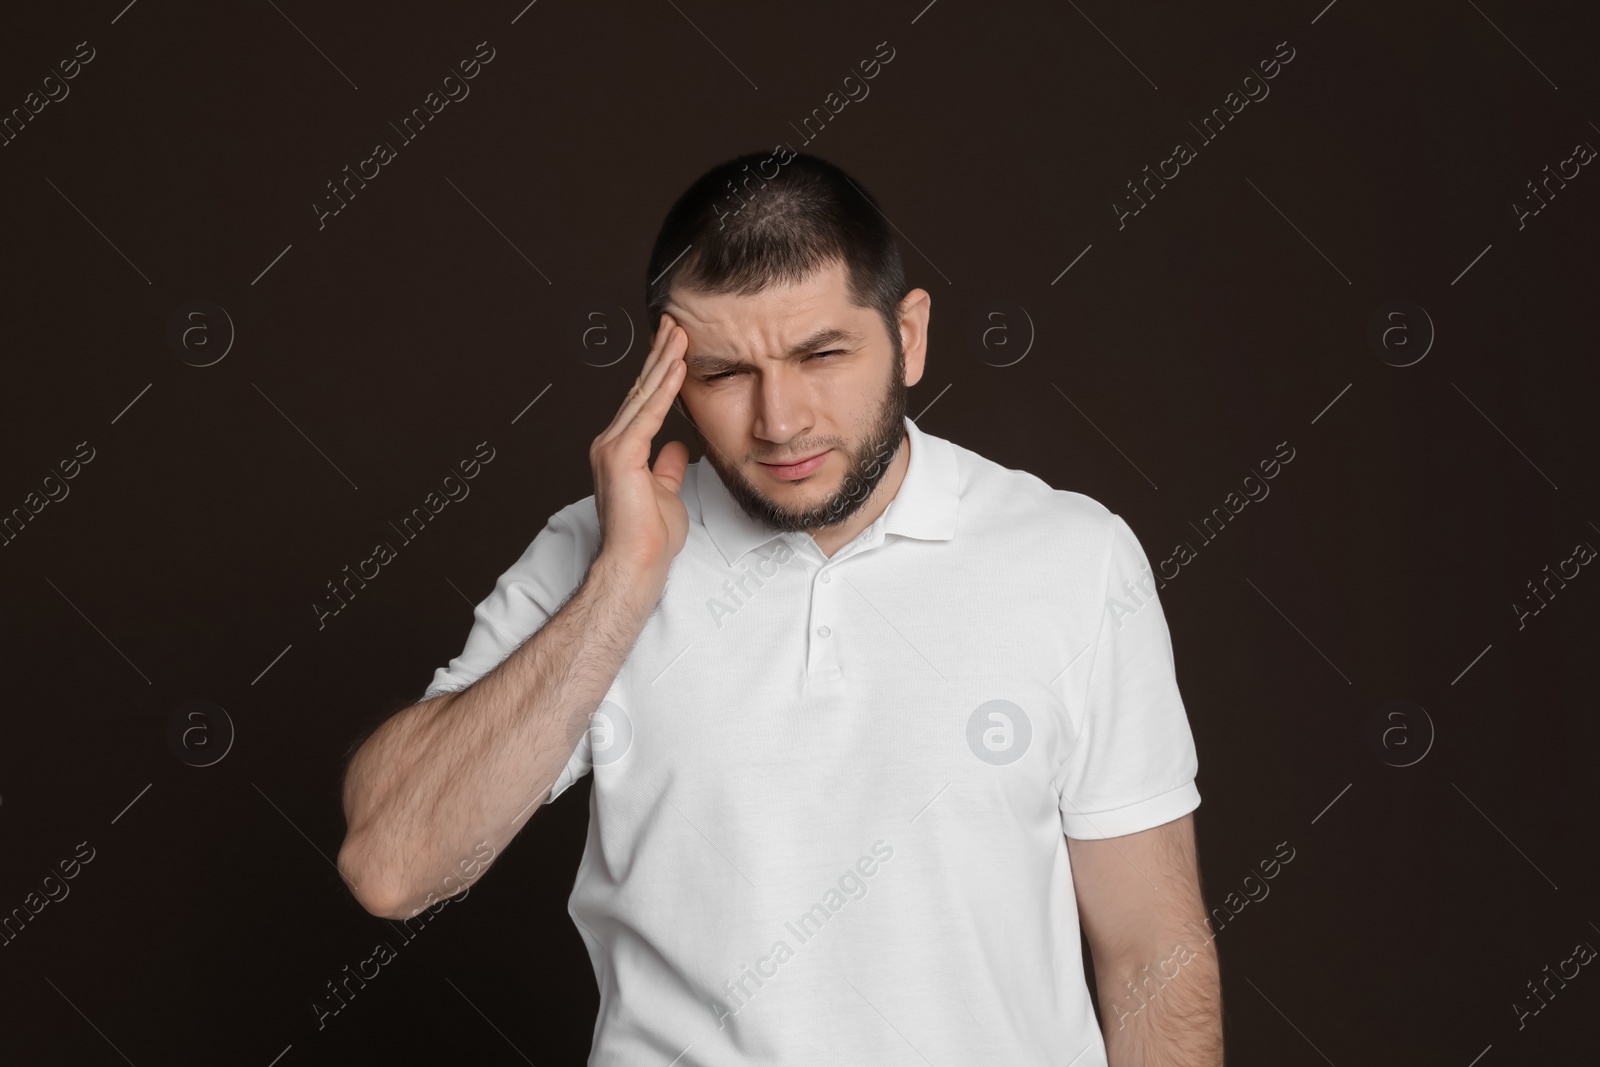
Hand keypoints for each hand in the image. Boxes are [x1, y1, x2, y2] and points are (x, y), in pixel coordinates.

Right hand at [590, 312, 690, 588]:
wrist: (635, 565)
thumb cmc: (649, 539)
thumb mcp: (665, 494)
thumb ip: (667, 468)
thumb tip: (677, 448)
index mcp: (621, 450)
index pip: (644, 402)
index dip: (659, 373)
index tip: (673, 346)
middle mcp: (610, 443)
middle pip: (641, 390)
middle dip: (660, 355)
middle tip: (675, 323)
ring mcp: (612, 448)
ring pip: (644, 395)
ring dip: (664, 362)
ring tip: (679, 332)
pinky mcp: (621, 456)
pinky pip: (649, 414)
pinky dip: (665, 388)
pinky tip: (678, 365)